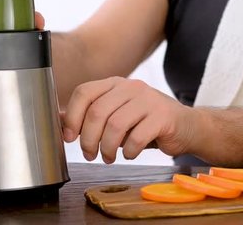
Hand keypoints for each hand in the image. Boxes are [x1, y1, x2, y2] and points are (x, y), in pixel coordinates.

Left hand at [61, 77, 194, 163]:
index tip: (70, 137)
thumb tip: (57, 120)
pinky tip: (129, 154)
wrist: (186, 127)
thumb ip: (89, 117)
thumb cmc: (146, 122)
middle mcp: (131, 87)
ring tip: (108, 157)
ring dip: (107, 148)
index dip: (72, 117)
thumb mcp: (116, 115)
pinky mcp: (163, 116)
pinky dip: (128, 151)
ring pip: (115, 125)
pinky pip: (137, 137)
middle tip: (90, 154)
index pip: (84, 92)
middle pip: (97, 112)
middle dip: (88, 139)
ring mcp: (148, 100)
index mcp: (115, 84)